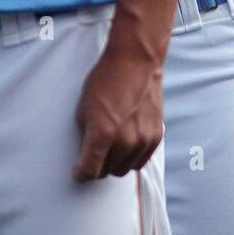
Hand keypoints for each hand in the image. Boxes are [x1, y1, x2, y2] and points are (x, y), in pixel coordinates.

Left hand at [73, 36, 164, 181]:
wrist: (135, 61)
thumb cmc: (106, 80)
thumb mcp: (83, 108)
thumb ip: (85, 136)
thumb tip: (87, 153)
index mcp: (103, 134)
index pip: (89, 171)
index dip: (80, 173)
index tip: (78, 171)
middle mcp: (125, 141)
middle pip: (106, 172)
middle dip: (97, 167)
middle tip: (93, 155)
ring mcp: (143, 140)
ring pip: (124, 170)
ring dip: (114, 163)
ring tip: (110, 149)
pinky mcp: (155, 136)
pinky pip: (141, 161)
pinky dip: (131, 157)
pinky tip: (125, 145)